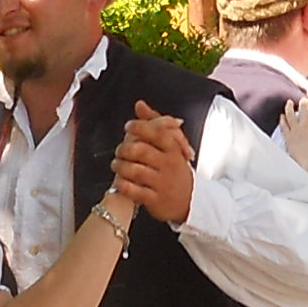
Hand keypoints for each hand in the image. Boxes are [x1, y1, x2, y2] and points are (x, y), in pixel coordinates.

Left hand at [107, 101, 197, 223]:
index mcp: (173, 149)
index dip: (139, 127)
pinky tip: (120, 181)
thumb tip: (140, 105)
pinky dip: (123, 185)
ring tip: (116, 164)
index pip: (156, 133)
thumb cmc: (175, 169)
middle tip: (119, 150)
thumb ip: (155, 123)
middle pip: (141, 151)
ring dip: (120, 166)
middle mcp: (169, 165)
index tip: (128, 127)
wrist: (191, 201)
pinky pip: (134, 191)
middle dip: (124, 148)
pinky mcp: (155, 200)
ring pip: (135, 170)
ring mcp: (162, 183)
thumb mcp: (171, 145)